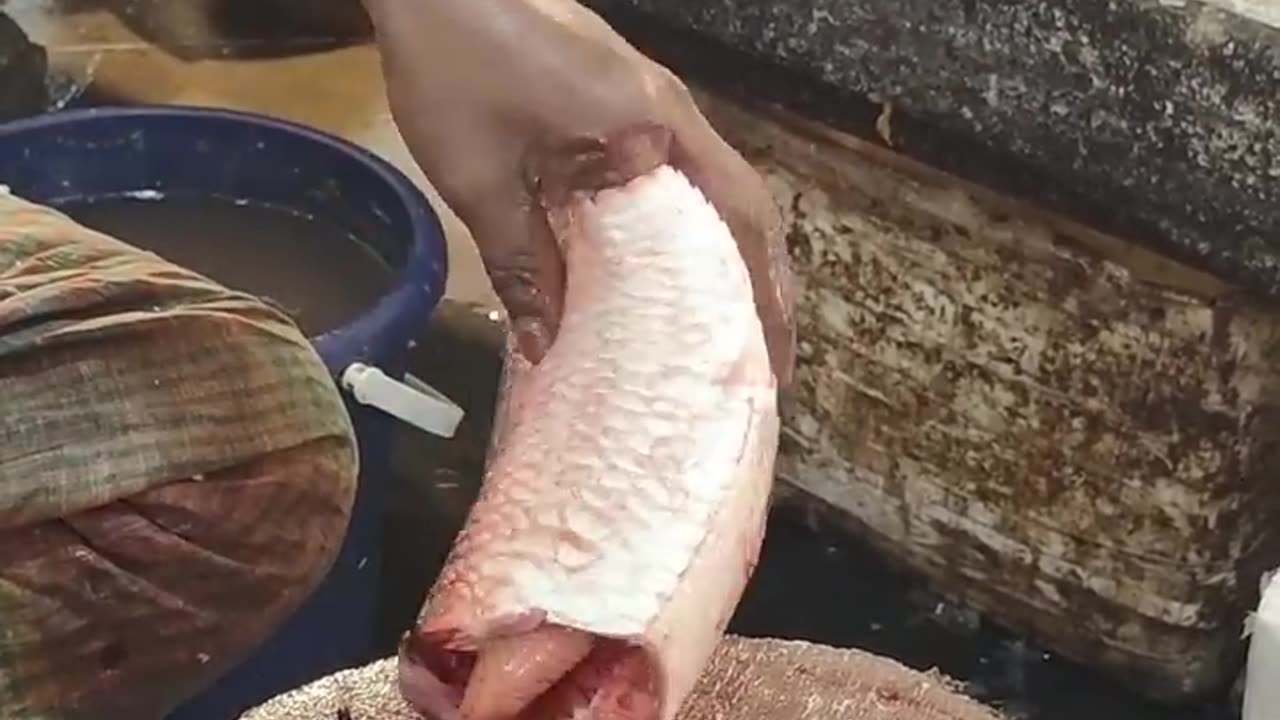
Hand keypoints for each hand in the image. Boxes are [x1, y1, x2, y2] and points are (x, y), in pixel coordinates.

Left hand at [363, 0, 794, 384]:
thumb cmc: (455, 66)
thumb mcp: (480, 180)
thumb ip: (519, 265)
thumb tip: (544, 347)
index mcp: (653, 125)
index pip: (740, 215)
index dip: (765, 291)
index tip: (772, 357)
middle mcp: (667, 108)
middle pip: (738, 202)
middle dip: (754, 281)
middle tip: (750, 356)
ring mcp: (643, 94)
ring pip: (704, 184)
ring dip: (717, 251)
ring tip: (709, 323)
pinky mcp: (614, 90)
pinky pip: (665, 167)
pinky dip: (674, 221)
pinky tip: (649, 263)